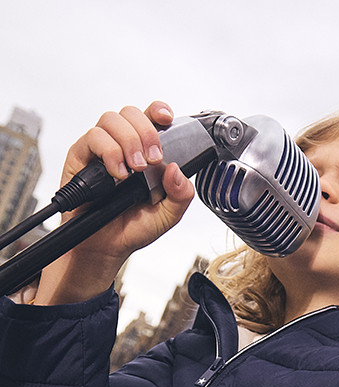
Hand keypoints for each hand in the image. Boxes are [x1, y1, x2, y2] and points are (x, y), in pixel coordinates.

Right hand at [36, 101, 194, 304]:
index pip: (152, 119)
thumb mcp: (167, 216)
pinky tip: (118, 174)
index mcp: (146, 152)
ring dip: (127, 141)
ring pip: (111, 120)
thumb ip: (180, 195)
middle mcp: (123, 145)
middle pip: (131, 113)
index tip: (166, 118)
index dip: (158, 111)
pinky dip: (109, 153)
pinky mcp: (81, 156)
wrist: (107, 246)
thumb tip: (178, 171)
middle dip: (146, 132)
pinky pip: (93, 138)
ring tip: (134, 170)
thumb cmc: (134, 227)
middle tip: (152, 160)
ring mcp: (101, 149)